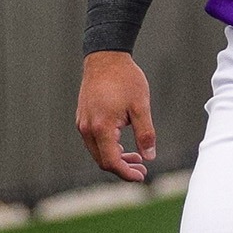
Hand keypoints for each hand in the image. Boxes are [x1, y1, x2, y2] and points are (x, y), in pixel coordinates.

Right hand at [76, 51, 156, 182]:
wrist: (105, 56)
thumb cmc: (124, 79)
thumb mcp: (141, 106)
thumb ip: (145, 134)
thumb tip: (149, 157)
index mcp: (102, 127)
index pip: (112, 162)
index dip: (127, 173)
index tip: (142, 176)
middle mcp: (87, 128)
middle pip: (102, 160)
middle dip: (122, 168)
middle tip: (142, 168)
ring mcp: (83, 122)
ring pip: (97, 151)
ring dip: (115, 158)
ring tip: (136, 156)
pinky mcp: (83, 116)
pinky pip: (93, 140)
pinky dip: (107, 147)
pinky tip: (122, 144)